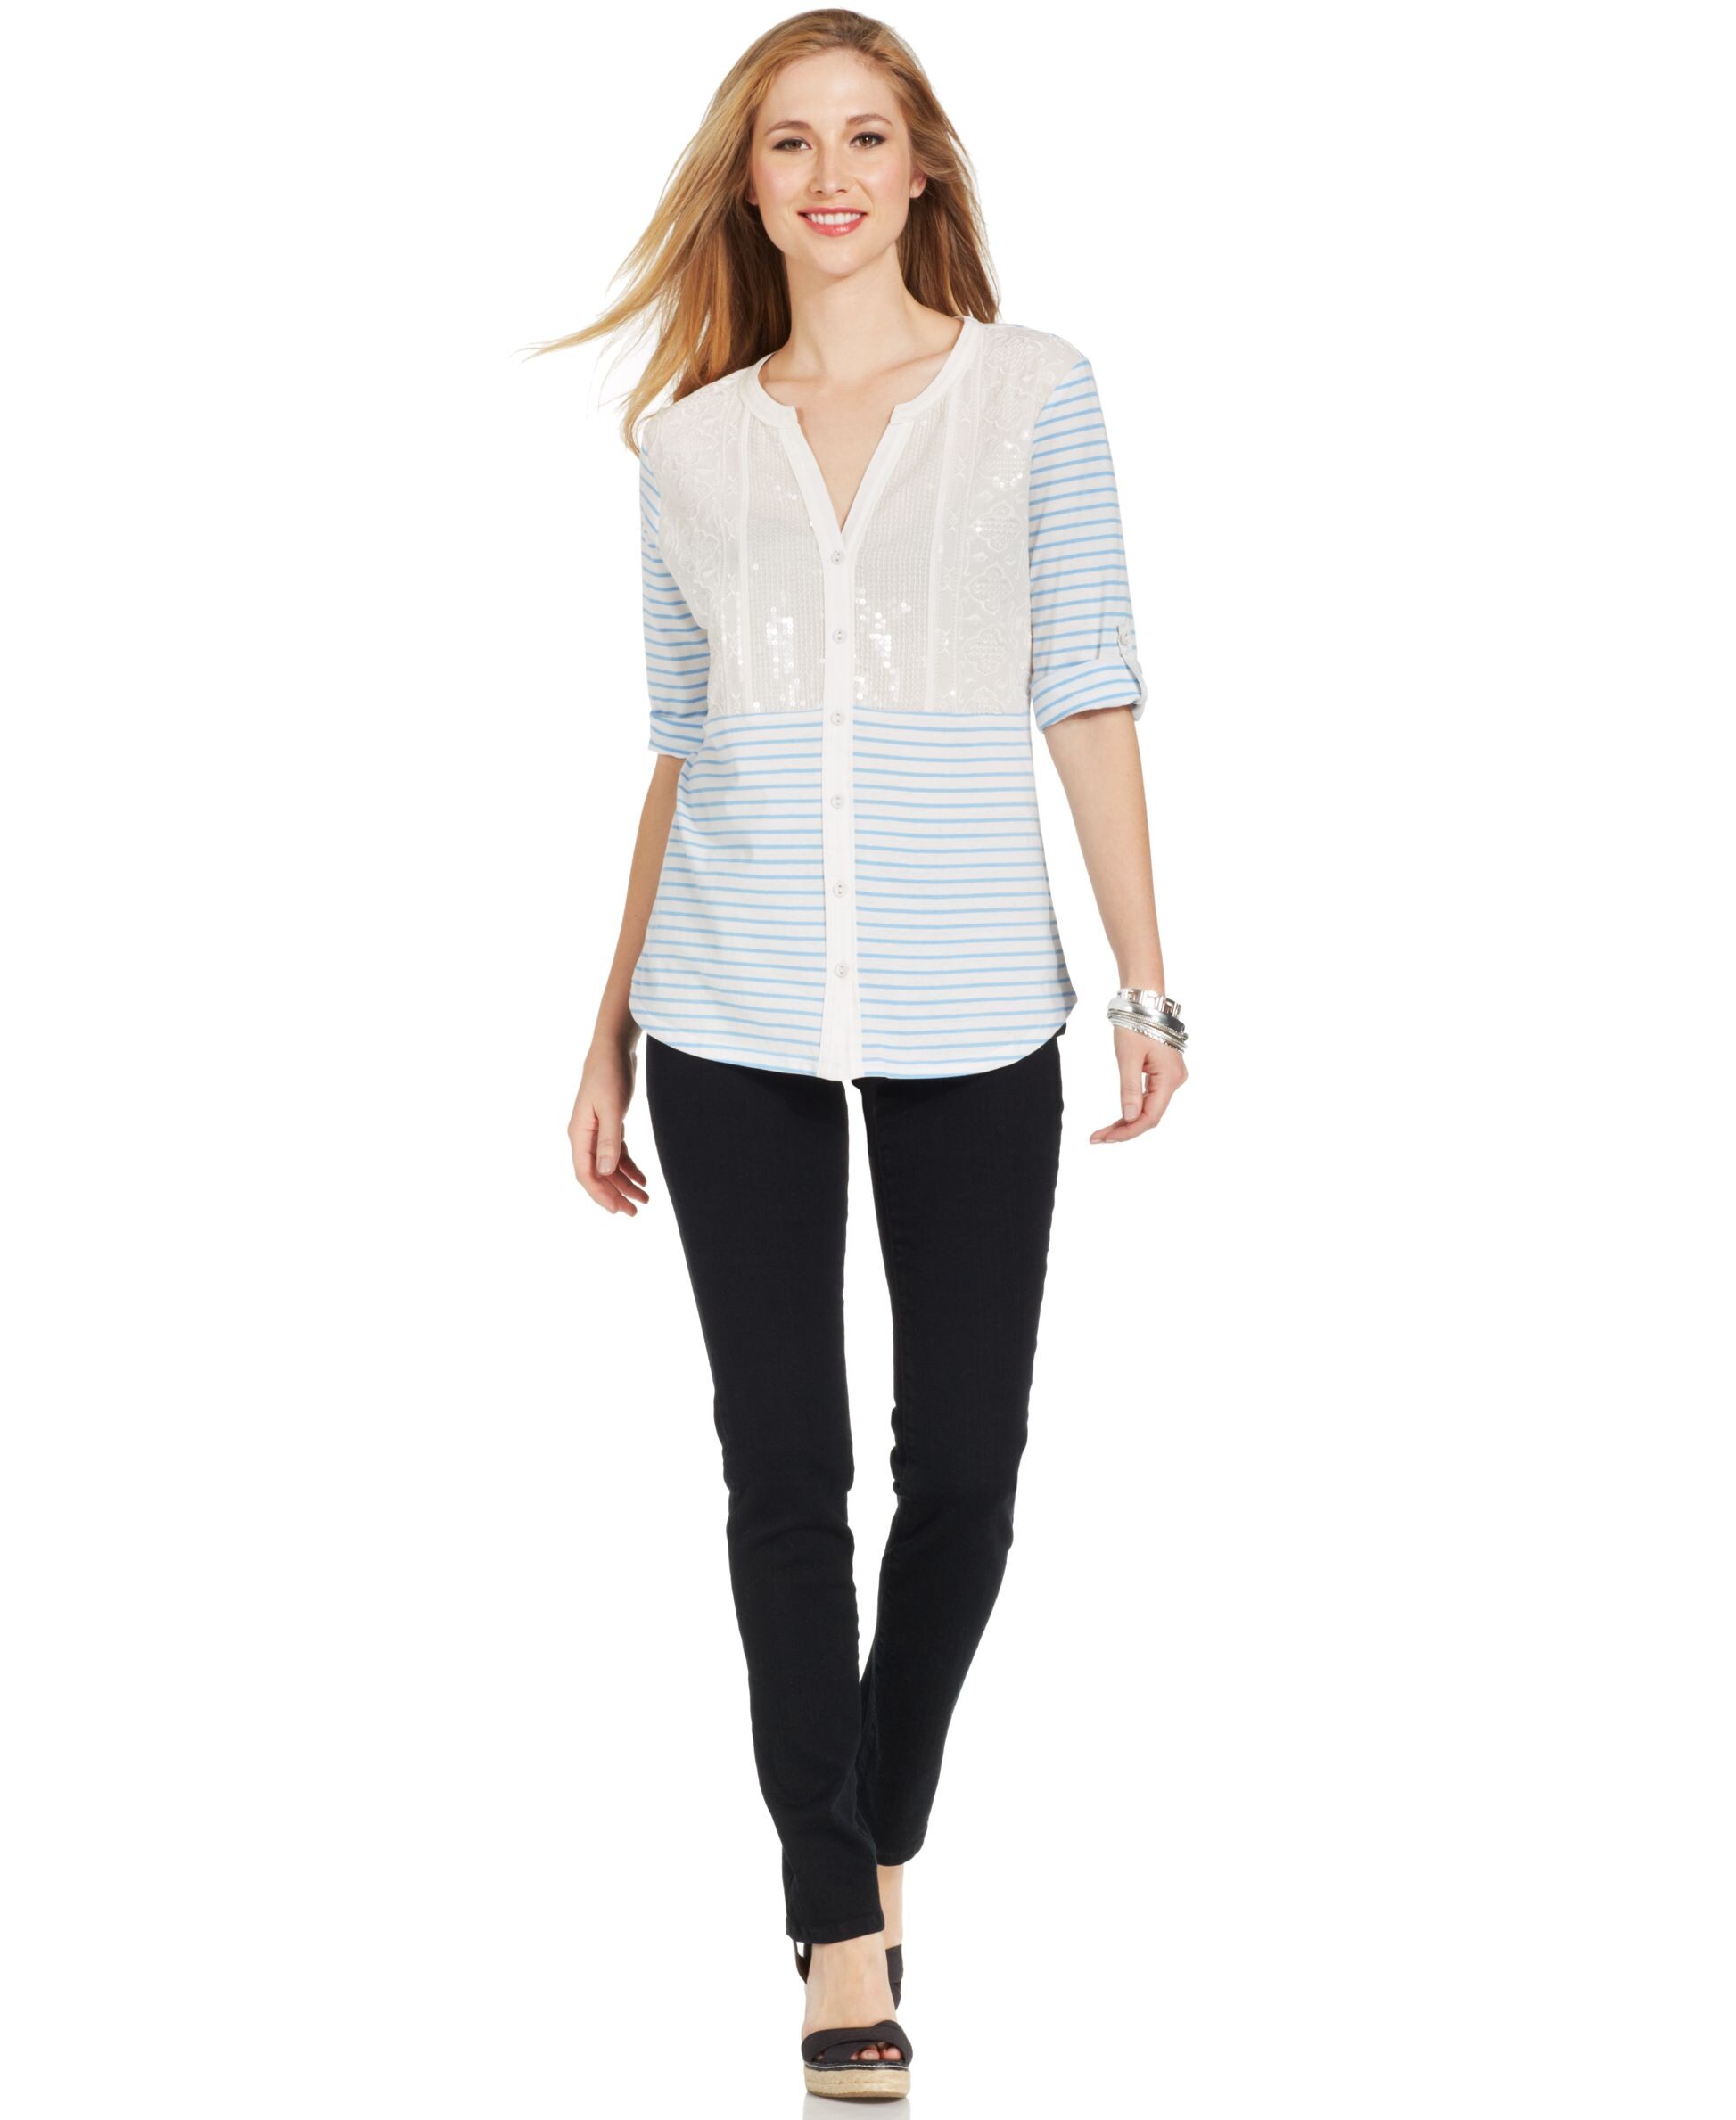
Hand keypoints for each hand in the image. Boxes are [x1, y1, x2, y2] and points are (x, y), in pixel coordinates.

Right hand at [567, 1040, 650, 1214]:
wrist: (613, 1049)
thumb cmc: (609, 1074)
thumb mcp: (611, 1108)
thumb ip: (609, 1141)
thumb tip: (605, 1173)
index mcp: (579, 1134)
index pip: (586, 1174)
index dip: (601, 1194)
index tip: (618, 1210)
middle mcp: (584, 1136)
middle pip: (597, 1174)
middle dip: (615, 1195)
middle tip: (635, 1212)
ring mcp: (596, 1132)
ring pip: (608, 1167)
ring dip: (624, 1183)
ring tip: (644, 1200)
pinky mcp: (609, 1125)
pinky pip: (617, 1154)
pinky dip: (628, 1167)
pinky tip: (642, 1179)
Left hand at [1089, 1027, 1187, 1143]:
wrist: (1144, 1001)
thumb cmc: (1136, 1023)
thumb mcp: (1128, 1056)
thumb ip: (1129, 1089)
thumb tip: (1129, 1118)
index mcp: (1169, 1078)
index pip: (1150, 1116)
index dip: (1128, 1131)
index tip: (1105, 1138)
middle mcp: (1174, 1081)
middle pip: (1150, 1115)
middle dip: (1124, 1129)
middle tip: (1098, 1138)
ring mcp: (1170, 1077)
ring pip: (1149, 1108)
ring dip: (1127, 1121)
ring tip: (1103, 1132)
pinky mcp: (1163, 1073)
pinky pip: (1148, 1097)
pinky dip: (1132, 1108)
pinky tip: (1118, 1118)